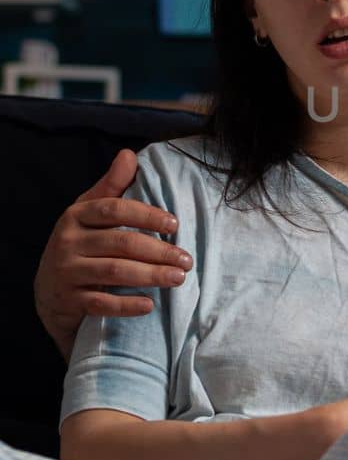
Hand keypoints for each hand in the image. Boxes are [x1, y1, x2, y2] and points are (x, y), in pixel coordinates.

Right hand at [33, 149, 193, 361]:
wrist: (48, 291)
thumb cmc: (80, 244)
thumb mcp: (89, 212)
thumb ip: (111, 186)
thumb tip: (129, 154)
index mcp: (76, 215)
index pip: (114, 209)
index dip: (147, 215)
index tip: (175, 225)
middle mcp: (67, 242)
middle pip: (120, 243)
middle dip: (159, 251)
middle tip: (187, 259)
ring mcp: (66, 272)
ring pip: (114, 272)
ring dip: (151, 276)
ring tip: (178, 278)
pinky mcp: (68, 301)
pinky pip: (101, 303)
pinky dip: (126, 306)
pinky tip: (149, 305)